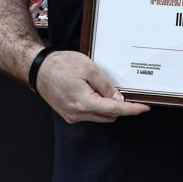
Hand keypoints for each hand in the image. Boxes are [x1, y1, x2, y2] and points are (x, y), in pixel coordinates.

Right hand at [35, 50, 149, 123]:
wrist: (38, 69)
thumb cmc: (61, 65)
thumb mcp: (89, 68)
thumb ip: (105, 86)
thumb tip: (118, 99)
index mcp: (84, 103)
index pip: (114, 109)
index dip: (132, 109)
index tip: (144, 108)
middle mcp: (77, 114)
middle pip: (108, 116)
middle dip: (119, 107)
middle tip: (125, 93)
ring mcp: (72, 116)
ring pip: (99, 116)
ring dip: (107, 107)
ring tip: (104, 89)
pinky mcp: (68, 114)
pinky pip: (89, 114)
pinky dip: (96, 107)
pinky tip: (94, 93)